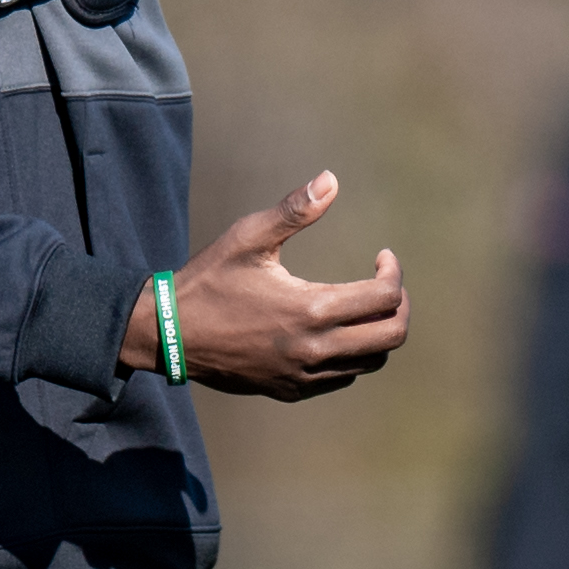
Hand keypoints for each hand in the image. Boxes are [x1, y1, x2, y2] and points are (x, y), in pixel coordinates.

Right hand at [120, 171, 409, 400]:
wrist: (170, 334)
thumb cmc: (209, 280)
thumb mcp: (248, 238)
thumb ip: (294, 210)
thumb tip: (331, 179)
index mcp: (310, 310)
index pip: (385, 298)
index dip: (394, 273)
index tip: (382, 256)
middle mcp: (314, 349)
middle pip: (391, 337)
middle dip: (399, 306)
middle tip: (387, 284)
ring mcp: (304, 375)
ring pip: (371, 361)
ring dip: (378, 332)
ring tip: (364, 305)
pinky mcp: (292, 390)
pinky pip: (343, 377)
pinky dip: (353, 353)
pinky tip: (337, 329)